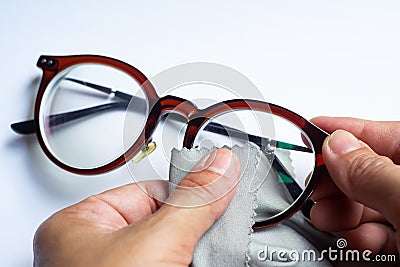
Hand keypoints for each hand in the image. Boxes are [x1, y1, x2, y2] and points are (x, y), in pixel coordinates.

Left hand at [33, 148, 239, 266]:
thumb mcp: (154, 241)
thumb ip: (192, 201)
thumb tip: (221, 165)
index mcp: (77, 226)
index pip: (146, 190)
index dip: (185, 189)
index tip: (219, 182)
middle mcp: (94, 251)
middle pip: (163, 220)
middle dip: (194, 226)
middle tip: (220, 228)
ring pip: (173, 247)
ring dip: (197, 249)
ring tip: (209, 253)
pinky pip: (176, 262)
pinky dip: (195, 261)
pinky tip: (205, 260)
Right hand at [310, 117, 399, 254]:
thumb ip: (370, 171)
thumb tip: (336, 146)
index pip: (377, 133)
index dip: (340, 130)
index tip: (309, 129)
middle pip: (368, 171)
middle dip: (336, 182)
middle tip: (315, 189)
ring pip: (371, 204)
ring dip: (344, 213)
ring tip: (329, 219)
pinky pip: (383, 233)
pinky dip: (363, 238)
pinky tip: (359, 241)